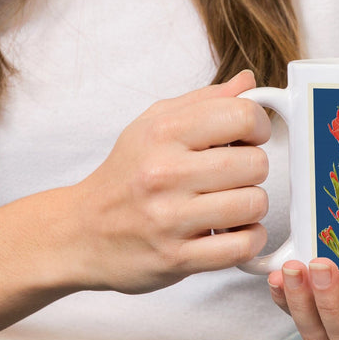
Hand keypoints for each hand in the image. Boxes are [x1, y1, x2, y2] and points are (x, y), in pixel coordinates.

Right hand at [56, 70, 270, 293]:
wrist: (80, 231)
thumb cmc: (125, 174)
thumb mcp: (153, 124)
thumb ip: (204, 100)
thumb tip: (248, 82)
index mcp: (162, 132)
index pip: (241, 115)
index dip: (258, 125)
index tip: (250, 137)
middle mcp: (165, 173)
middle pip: (255, 163)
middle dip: (254, 168)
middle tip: (235, 174)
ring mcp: (170, 218)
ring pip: (253, 204)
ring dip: (251, 205)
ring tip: (230, 203)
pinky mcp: (176, 257)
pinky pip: (242, 246)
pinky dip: (249, 239)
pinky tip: (234, 231)